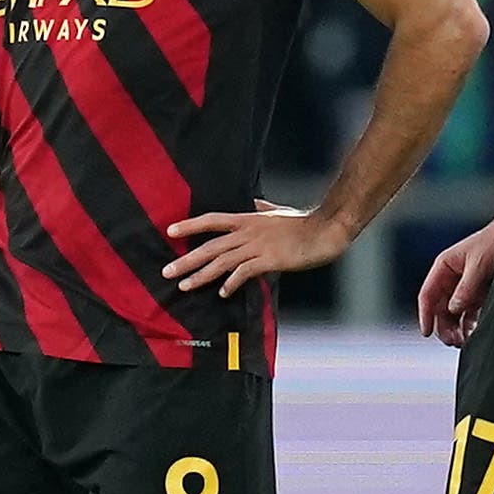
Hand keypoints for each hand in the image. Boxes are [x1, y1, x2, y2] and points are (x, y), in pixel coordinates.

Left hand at [162, 198, 350, 294]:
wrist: (326, 230)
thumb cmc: (303, 222)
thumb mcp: (276, 211)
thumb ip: (261, 207)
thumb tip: (253, 200)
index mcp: (247, 218)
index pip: (212, 220)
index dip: (190, 225)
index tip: (170, 231)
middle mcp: (248, 232)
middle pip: (210, 246)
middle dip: (187, 260)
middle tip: (167, 271)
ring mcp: (258, 246)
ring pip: (222, 261)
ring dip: (202, 275)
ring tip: (185, 286)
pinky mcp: (271, 260)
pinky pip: (245, 273)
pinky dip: (232, 283)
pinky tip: (222, 293)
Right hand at [416, 216, 493, 346]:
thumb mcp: (478, 264)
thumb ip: (465, 288)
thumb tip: (454, 308)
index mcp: (444, 266)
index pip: (428, 294)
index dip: (425, 314)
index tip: (426, 331)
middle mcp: (453, 278)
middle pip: (441, 307)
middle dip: (444, 325)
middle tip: (452, 340)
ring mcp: (466, 286)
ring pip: (454, 312)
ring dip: (456, 327)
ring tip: (462, 341)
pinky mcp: (480, 292)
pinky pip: (470, 312)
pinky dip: (470, 323)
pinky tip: (472, 332)